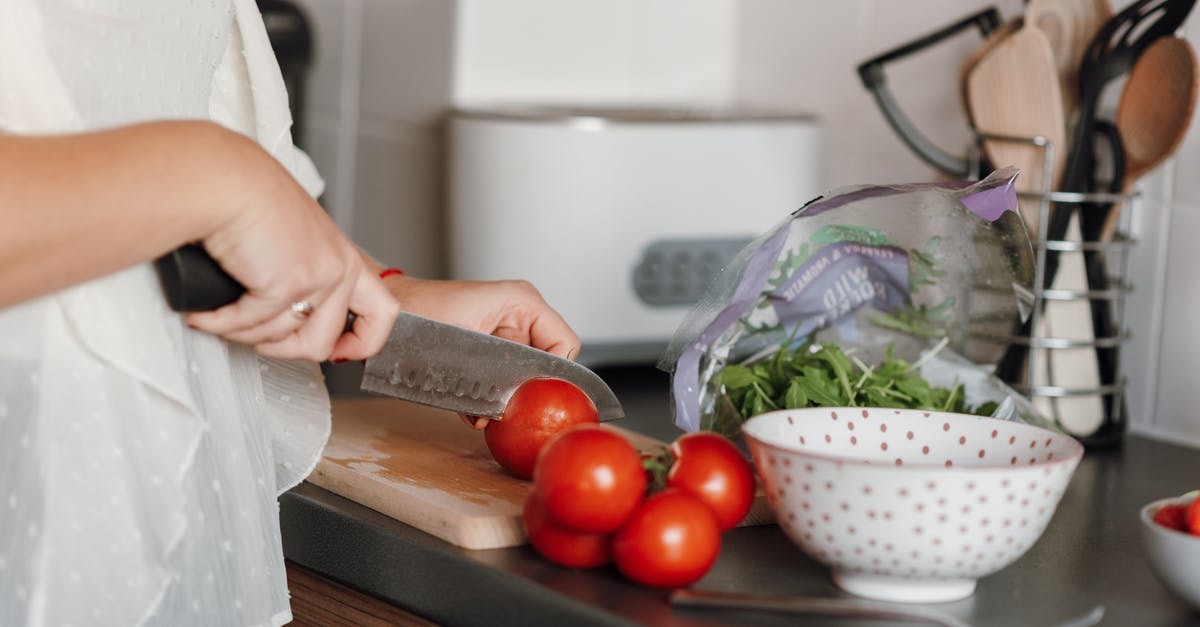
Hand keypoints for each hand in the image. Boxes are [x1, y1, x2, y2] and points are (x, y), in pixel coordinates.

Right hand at [184, 140, 399, 361]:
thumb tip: (288, 311)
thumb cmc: (248, 200)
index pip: (383, 312)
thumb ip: (304, 271)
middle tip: (256, 336)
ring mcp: (317, 279)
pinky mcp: (286, 285)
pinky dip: (220, 324)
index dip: (363, 342)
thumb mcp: (293, 239)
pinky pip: (249, 326)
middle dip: (282, 349)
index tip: (338, 352)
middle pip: (322, 343)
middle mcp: (339, 268)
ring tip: (222, 314)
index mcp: (345, 257)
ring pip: (280, 339)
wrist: (225, 180)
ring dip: (243, 333)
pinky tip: (206, 313)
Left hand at [381, 275, 581, 429]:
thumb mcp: (469, 342)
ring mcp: (505, 334)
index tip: (541, 398)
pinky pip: (504, 380)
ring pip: (526, 376)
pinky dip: (491, 400)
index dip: (558, 375)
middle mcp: (520, 317)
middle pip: (548, 363)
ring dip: (509, 400)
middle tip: (514, 411)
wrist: (390, 319)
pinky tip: (475, 412)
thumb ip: (502, 371)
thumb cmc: (420, 316)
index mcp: (524, 303)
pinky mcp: (489, 353)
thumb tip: (515, 403)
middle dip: (530, 392)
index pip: (565, 344)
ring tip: (488, 414)